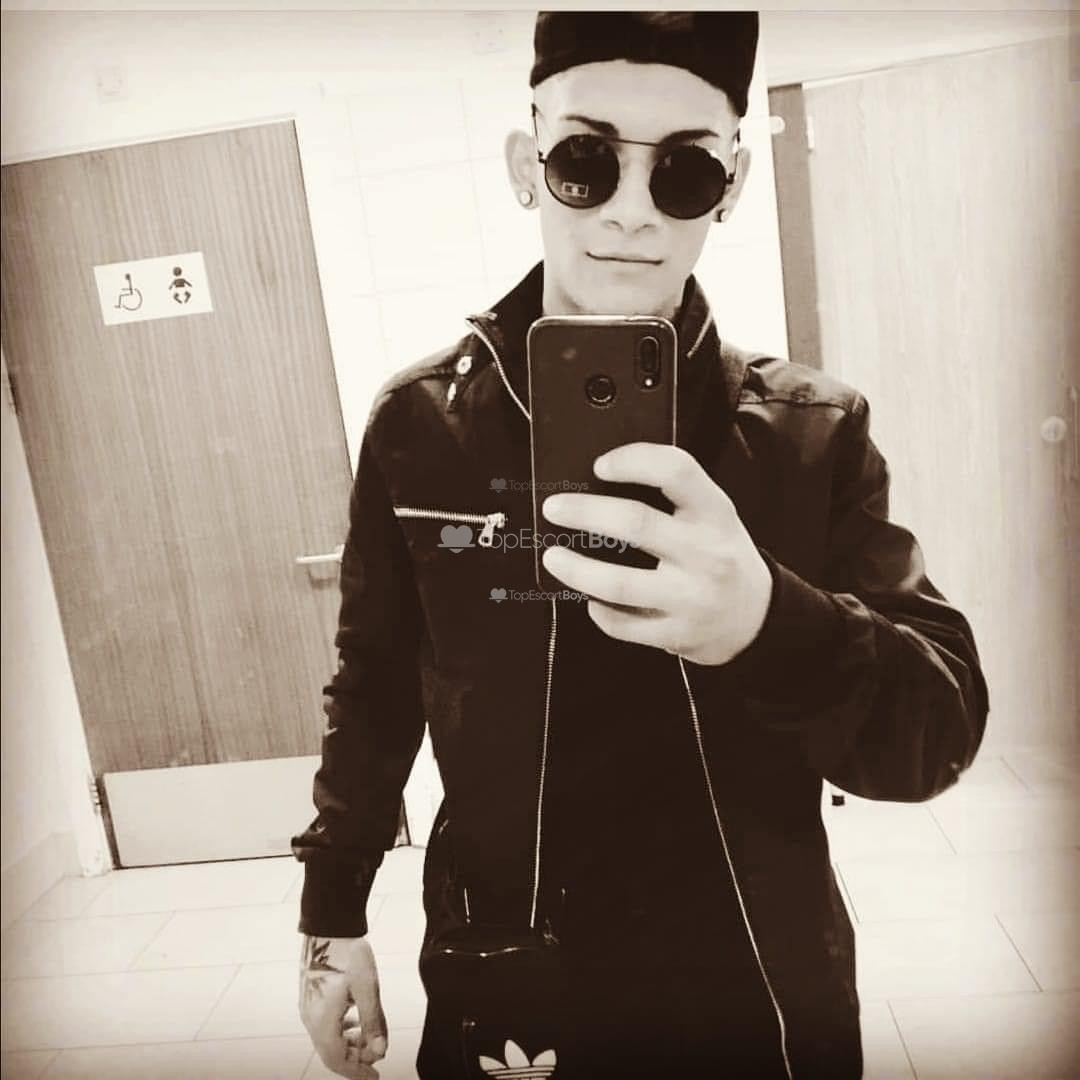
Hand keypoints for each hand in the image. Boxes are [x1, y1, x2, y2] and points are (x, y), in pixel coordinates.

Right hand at [299, 935, 387, 1078]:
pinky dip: (342, 1029)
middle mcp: (310, 1019)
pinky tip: (355, 1020)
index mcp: (322, 1022)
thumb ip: (373, 1022)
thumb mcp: (367, 988)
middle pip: (332, 1052)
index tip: (376, 1075)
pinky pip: (325, 1024)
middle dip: (355, 1058)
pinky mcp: (311, 996)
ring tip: (370, 1038)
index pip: (338, 1060)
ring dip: (350, 1043)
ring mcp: (308, 1007)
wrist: (328, 925)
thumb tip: (380, 1051)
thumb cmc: (348, 954)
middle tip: (377, 1057)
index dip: (357, 1071)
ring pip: (328, 1038)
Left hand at [540, 443, 771, 665]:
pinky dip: (597, 609)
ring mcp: (693, 598)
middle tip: (553, 508)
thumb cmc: (719, 554)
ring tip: (553, 557)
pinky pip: (621, 624)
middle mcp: (707, 553)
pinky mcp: (677, 634)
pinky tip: (590, 597)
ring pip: (618, 584)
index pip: (677, 470)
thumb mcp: (712, 517)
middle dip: (584, 513)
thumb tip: (596, 483)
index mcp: (715, 513)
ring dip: (575, 569)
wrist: (756, 617)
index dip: (634, 460)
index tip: (599, 465)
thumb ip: (672, 497)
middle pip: (635, 524)